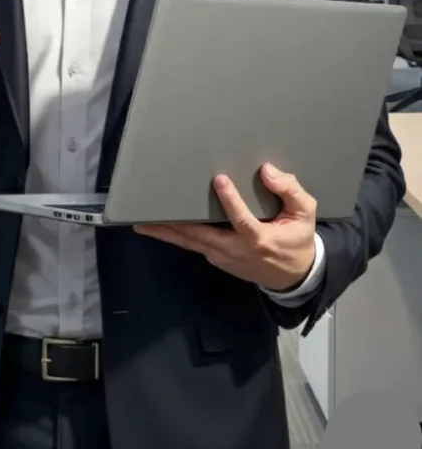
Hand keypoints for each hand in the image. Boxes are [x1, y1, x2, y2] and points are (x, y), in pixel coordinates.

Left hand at [135, 164, 316, 291]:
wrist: (295, 277)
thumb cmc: (298, 240)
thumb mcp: (305, 214)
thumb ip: (290, 190)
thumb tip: (267, 170)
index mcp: (259, 239)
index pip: (241, 219)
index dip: (230, 200)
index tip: (219, 179)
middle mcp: (236, 250)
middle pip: (201, 235)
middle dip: (176, 224)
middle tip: (151, 212)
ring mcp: (224, 257)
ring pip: (192, 243)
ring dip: (167, 234)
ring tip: (143, 225)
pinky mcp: (218, 259)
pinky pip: (195, 246)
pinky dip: (178, 237)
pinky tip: (161, 227)